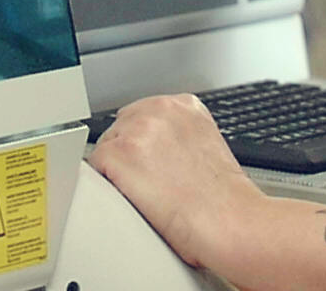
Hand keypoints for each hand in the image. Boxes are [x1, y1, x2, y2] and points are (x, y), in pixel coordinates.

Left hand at [86, 94, 264, 269]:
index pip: (142, 115)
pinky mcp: (119, 154)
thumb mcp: (207, 145)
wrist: (230, 221)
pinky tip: (131, 198)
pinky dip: (106, 186)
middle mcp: (160, 109)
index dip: (143, 146)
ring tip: (146, 193)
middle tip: (151, 183)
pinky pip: (95, 168)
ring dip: (118, 171)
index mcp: (184, 104)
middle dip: (129, 155)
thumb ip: (179, 134)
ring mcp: (137, 130)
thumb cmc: (223, 199)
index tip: (152, 164)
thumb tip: (156, 148)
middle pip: (121, 128)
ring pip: (107, 147)